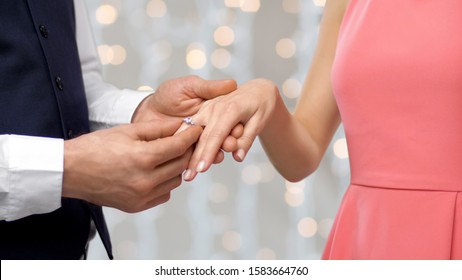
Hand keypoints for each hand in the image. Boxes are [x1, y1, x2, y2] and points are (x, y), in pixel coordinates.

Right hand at [62, 120, 201, 211]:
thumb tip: (180, 125)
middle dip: (186, 150)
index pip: (178, 146)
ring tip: (169, 156)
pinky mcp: (136, 206)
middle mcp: (145, 181)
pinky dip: (165, 183)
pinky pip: (163, 194)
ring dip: (176, 167)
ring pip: (175, 181)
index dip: (191, 136)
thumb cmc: (95, 147)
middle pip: (181, 164)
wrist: (71, 170)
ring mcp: (141, 196)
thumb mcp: (127, 131)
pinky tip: (156, 172)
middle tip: (186, 140)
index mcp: (142, 158)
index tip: (197, 129)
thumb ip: (157, 128)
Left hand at [131, 75, 237, 165]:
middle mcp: (207, 129)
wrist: (144, 110)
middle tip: (230, 145)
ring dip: (216, 154)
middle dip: (227, 142)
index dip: (234, 126)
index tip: (238, 130)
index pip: (227, 121)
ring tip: (219, 157)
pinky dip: (198, 163)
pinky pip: (193, 159)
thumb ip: (209, 88)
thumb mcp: (189, 86)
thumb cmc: (168, 95)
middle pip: (221, 138)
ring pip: (210, 150)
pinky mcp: (185, 153)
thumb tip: (232, 84)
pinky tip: (200, 165)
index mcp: (211, 112)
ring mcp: (196, 142)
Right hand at [182, 79, 278, 180]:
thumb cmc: (261, 106)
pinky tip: (177, 153)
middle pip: (202, 137)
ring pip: (193, 132)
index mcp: (231, 109)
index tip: (201, 169)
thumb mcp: (260, 121)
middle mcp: (215, 108)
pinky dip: (182, 139)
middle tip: (188, 178)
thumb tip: (238, 157)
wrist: (257, 90)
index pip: (216, 136)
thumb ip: (247, 139)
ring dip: (186, 151)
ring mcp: (207, 108)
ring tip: (183, 172)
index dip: (208, 153)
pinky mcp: (203, 110)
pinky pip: (191, 126)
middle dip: (194, 158)